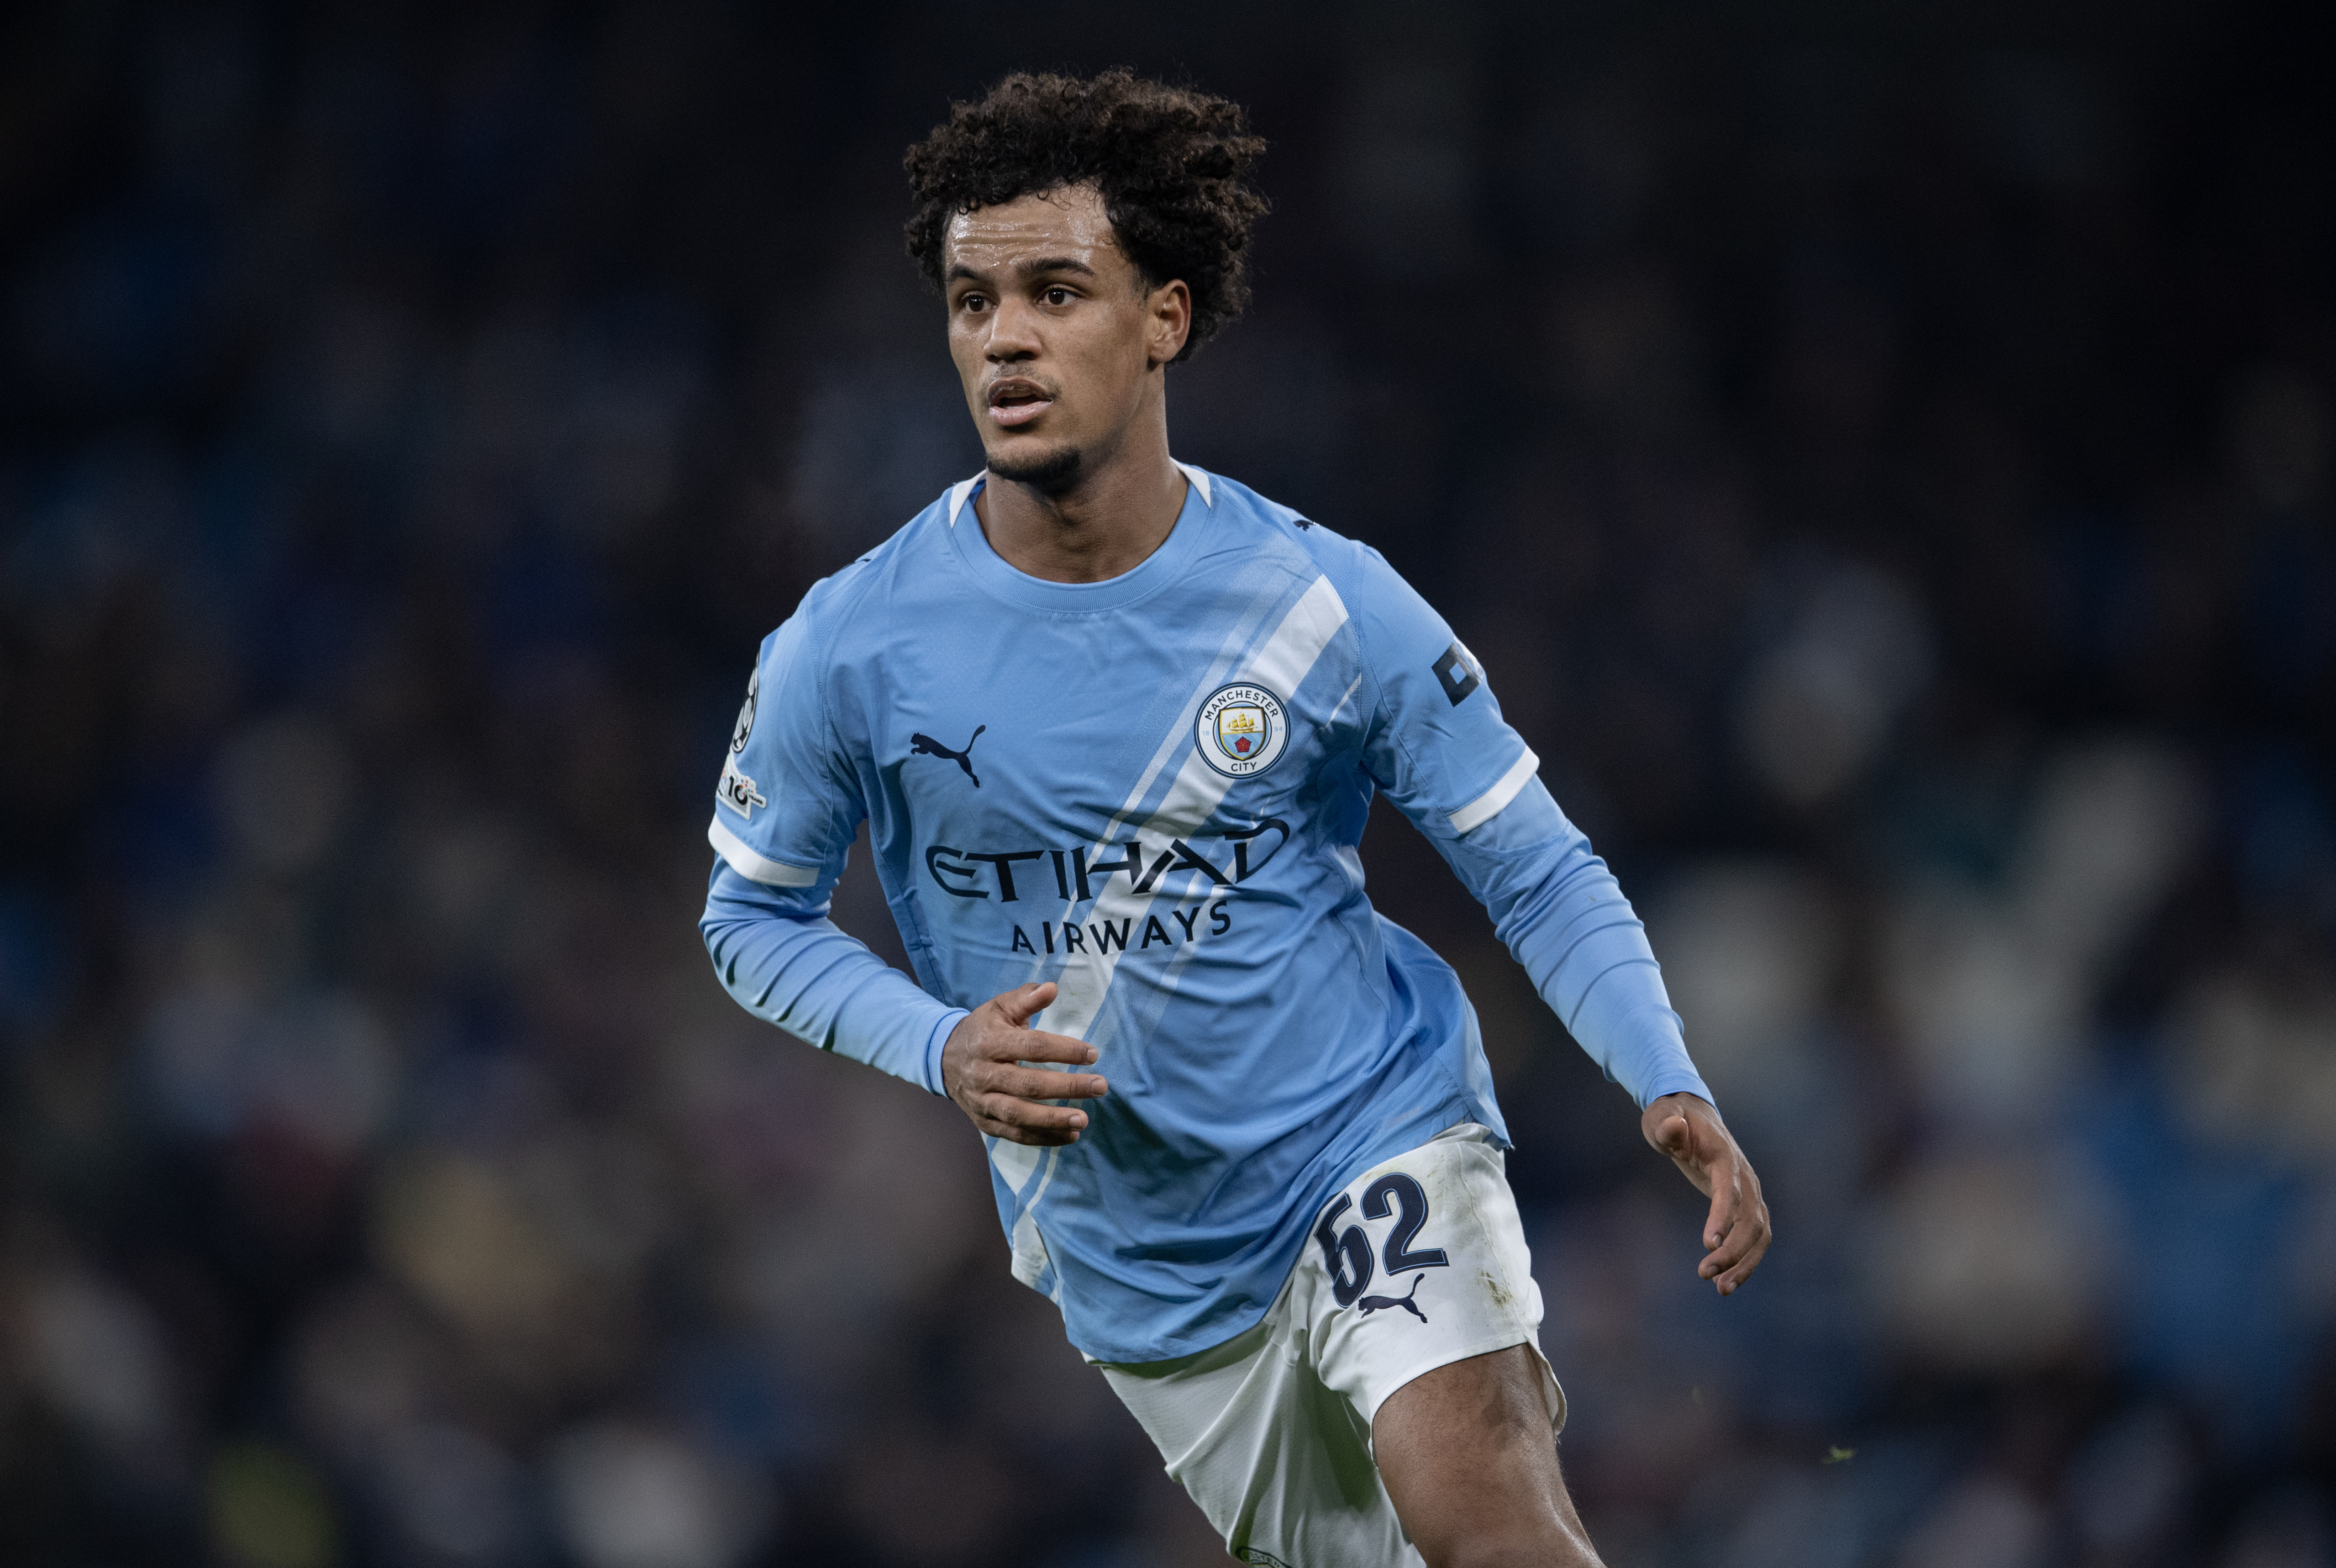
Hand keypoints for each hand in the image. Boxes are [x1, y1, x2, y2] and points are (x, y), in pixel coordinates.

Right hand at [941, 982, 1108, 1145]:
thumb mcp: (999, 1007)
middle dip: (1067, 1087)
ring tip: (1083, 1120)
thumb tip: (1052, 988)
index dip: (1063, 1050)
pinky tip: (1069, 1136)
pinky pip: (1015, 1134)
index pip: (1031, 1047)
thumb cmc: (982, 1030)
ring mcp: (982, 1102)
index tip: (1092, 1054)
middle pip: (1028, 1084)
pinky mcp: (985, 1122)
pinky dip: (1042, 1139)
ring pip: (1019, 1115)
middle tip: (1100, 1086)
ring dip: (1053, 1120)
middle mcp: (983, 1074)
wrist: (944, 1058)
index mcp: (989, 1042)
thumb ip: (1026, 998)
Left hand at [1641, 1093, 1770, 1295]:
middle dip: (1733, 1250)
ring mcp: (1749, 1191)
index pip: (1729, 1190)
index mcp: (1724, 1156)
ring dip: (1744, 1262)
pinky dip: (1744, 1260)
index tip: (1709, 1244)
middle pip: (1750, 1219)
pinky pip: (1754, 1237)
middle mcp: (1744, 1177)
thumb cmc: (1671, 1118)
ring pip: (1759, 1233)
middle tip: (1704, 1273)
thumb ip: (1666, 1125)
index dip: (1722, 1217)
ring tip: (1720, 1289)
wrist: (1692, 1114)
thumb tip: (1673, 1126)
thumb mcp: (1661, 1118)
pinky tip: (1721, 1280)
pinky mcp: (1746, 1204)